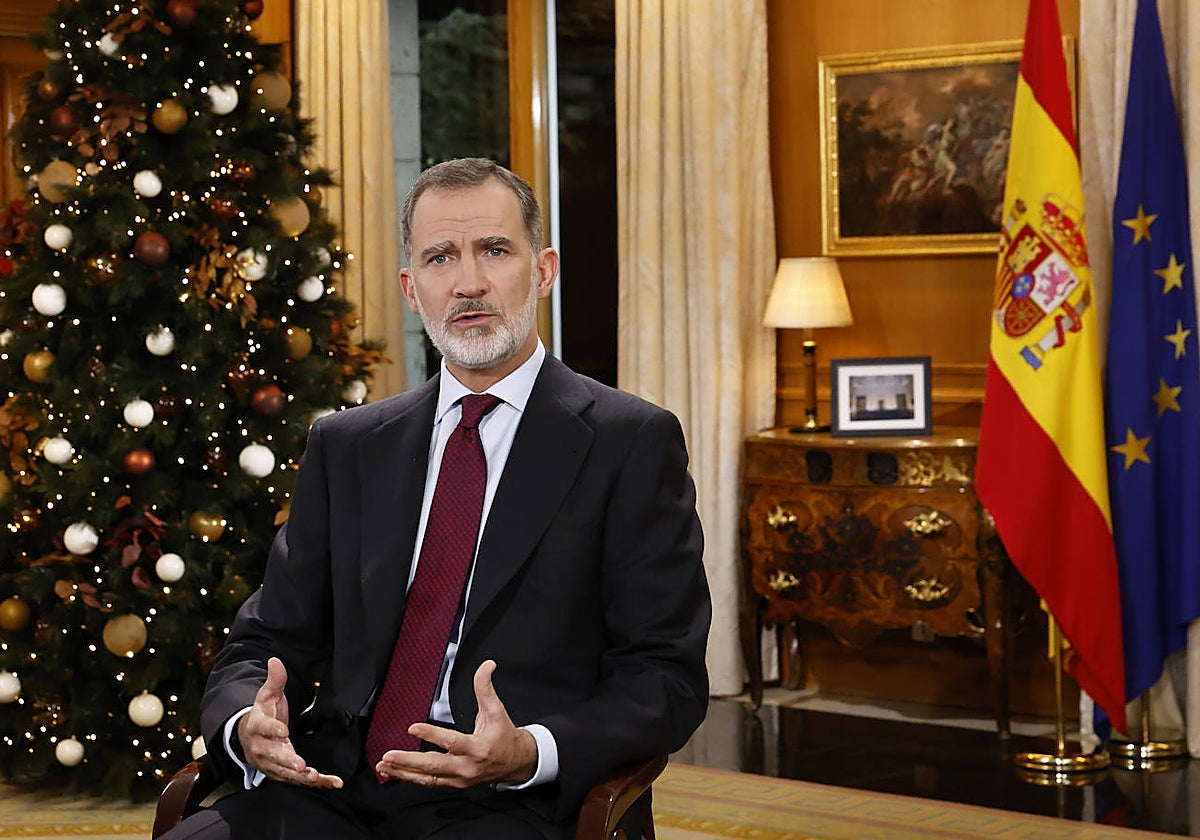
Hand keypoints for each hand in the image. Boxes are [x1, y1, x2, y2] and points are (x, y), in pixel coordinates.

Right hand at [236, 657, 342, 788]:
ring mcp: (271, 763)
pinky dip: (315, 782)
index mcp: (256, 726)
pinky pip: (297, 780)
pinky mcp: (282, 773)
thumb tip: (275, 661)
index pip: (263, 727)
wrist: (247, 738)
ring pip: (284, 771)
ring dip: (300, 776)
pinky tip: (332, 782)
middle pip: (273, 755)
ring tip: (314, 776)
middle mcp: (261, 748)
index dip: (273, 730)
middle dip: (287, 760)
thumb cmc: (262, 715)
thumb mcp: (266, 695)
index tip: (283, 731)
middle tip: (300, 764)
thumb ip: (274, 680)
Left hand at [374, 660, 537, 788]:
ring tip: (384, 766)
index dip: (431, 734)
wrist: (515, 763)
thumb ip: (486, 688)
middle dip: (408, 761)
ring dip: (403, 773)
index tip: (412, 728)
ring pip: (427, 778)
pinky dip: (411, 778)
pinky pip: (430, 783)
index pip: (451, 742)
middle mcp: (467, 767)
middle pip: (433, 766)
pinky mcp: (454, 785)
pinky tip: (396, 773)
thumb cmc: (503, 736)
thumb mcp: (496, 710)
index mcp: (477, 748)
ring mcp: (459, 780)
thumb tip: (486, 665)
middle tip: (389, 755)